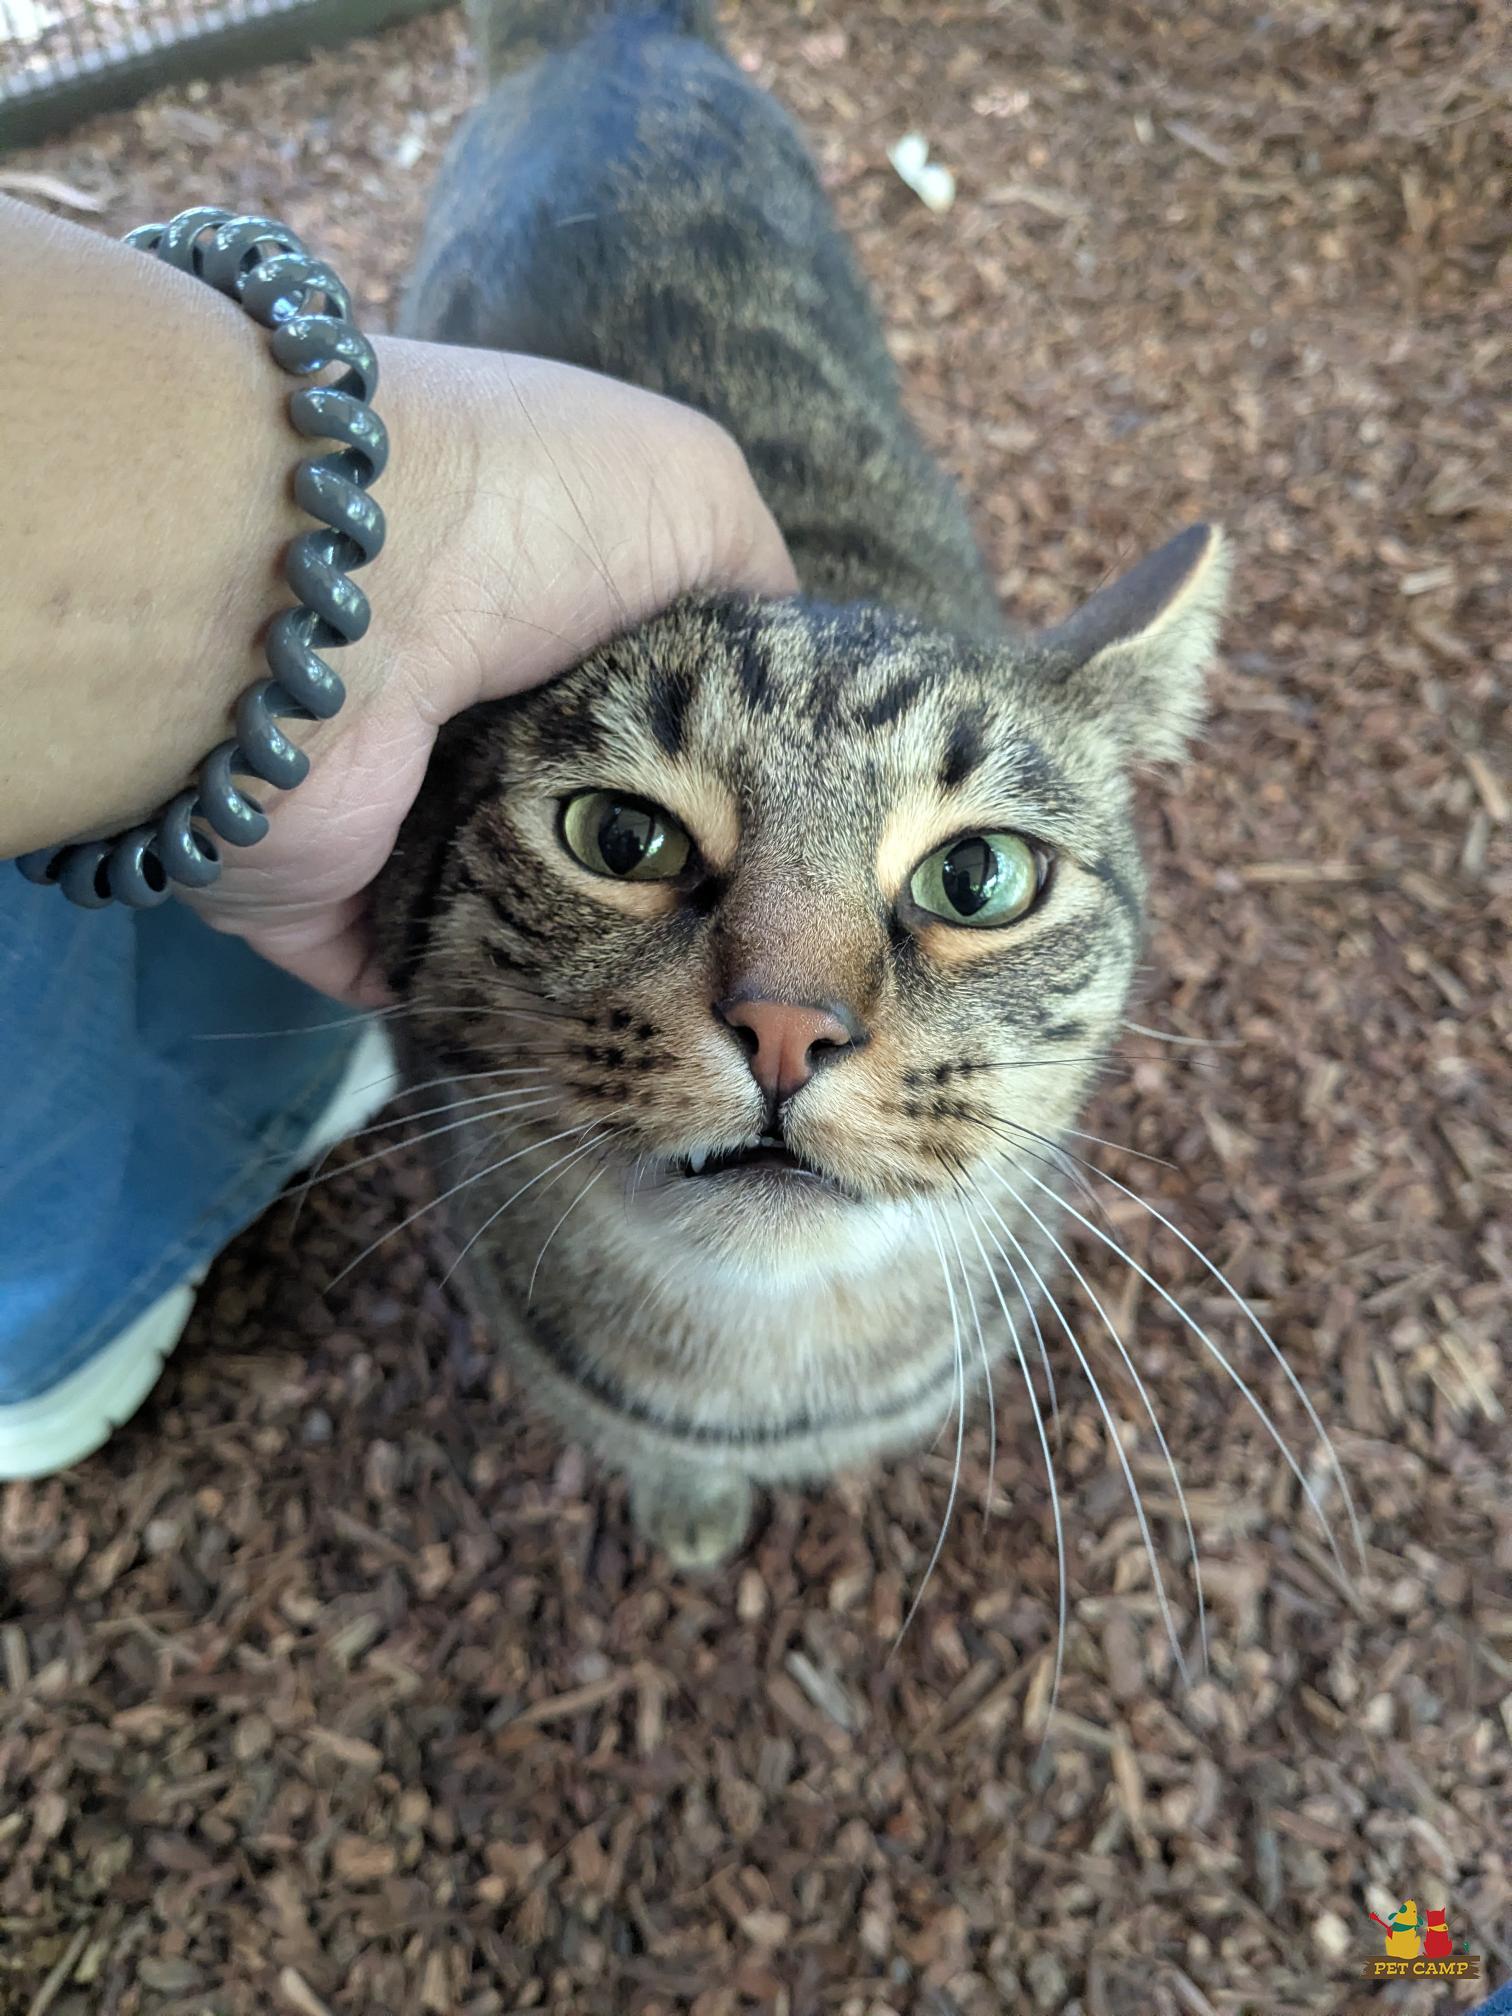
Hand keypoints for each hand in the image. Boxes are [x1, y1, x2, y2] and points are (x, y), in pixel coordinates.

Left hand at [182, 339, 794, 1001]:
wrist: (328, 596)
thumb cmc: (520, 510)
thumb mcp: (690, 491)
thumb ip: (747, 572)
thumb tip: (784, 654)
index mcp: (529, 606)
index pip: (639, 712)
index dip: (720, 776)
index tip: (785, 851)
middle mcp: (451, 704)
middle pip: (576, 821)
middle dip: (656, 890)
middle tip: (735, 958)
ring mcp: (381, 811)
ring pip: (499, 917)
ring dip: (575, 964)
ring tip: (671, 1014)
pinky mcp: (320, 899)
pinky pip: (402, 981)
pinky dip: (466, 1014)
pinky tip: (560, 1045)